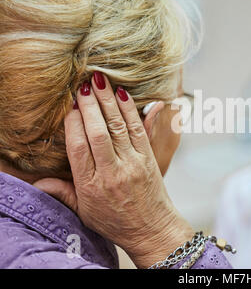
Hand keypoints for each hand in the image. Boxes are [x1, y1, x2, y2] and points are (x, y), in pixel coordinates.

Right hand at [34, 72, 192, 267]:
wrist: (152, 229)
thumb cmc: (116, 221)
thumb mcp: (85, 212)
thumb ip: (63, 193)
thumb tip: (40, 182)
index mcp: (91, 185)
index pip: (78, 148)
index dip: (74, 124)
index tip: (70, 107)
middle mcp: (112, 172)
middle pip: (98, 133)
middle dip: (90, 106)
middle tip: (83, 85)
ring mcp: (132, 164)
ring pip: (118, 127)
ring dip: (109, 102)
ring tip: (100, 81)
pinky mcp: (148, 159)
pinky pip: (138, 130)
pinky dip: (131, 111)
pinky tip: (124, 95)